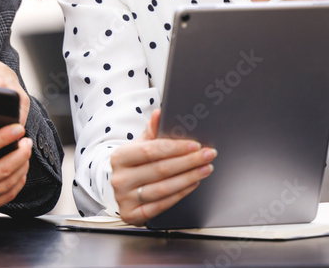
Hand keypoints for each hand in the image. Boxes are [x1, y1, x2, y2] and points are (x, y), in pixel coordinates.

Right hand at [0, 103, 32, 228]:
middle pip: (3, 168)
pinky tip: (20, 172)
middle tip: (27, 141)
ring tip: (26, 153)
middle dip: (20, 152)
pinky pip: (4, 198)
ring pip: (7, 184)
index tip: (17, 127)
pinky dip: (17, 184)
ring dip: (22, 167)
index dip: (4, 136)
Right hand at [110, 110, 216, 225]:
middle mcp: (120, 179)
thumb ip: (152, 130)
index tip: (196, 145)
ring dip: (188, 178)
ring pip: (163, 189)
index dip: (176, 148)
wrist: (120, 187)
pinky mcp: (132, 215)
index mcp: (120, 157)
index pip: (151, 151)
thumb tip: (159, 114)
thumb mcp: (140, 144)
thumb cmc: (134, 163)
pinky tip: (193, 184)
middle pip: (160, 170)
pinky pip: (161, 205)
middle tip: (208, 156)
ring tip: (205, 169)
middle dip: (188, 162)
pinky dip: (180, 194)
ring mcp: (124, 199)